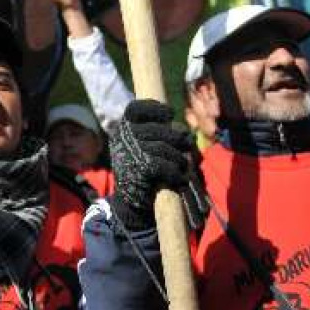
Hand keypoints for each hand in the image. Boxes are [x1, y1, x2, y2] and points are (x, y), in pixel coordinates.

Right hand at [109, 100, 193, 229]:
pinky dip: (176, 172)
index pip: (136, 109)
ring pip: (165, 148)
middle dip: (177, 137)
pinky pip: (166, 165)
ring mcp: (130, 153)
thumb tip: (183, 132)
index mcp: (122, 129)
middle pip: (159, 129)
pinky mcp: (139, 169)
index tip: (171, 114)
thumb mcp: (144, 146)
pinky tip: (180, 177)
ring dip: (180, 157)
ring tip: (184, 164)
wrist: (130, 201)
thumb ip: (159, 133)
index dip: (155, 109)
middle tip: (187, 144)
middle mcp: (122, 138)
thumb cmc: (141, 169)